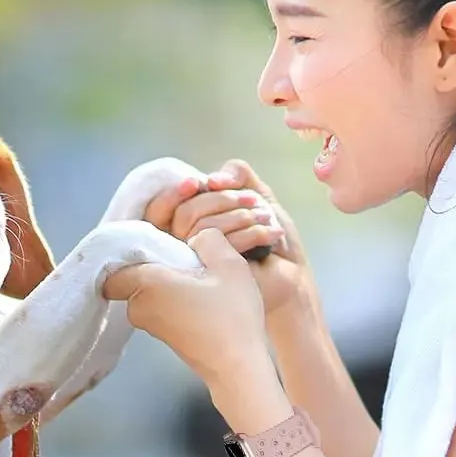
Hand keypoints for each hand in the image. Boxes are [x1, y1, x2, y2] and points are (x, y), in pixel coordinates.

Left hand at [101, 227, 272, 388]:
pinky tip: (202, 299)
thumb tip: (197, 237)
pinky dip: (174, 299)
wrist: (238, 368)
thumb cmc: (232, 317)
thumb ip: (208, 238)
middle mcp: (139, 306)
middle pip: (132, 276)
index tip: (150, 244)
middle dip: (153, 265)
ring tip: (200, 280)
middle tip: (185, 259)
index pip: (113, 264)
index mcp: (146, 283)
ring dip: (167, 283)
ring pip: (147, 293)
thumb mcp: (229, 264)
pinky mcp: (164, 337)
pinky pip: (159, 308)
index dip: (126, 250)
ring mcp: (151, 325)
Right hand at [143, 158, 314, 318]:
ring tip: (267, 218)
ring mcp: (197, 268)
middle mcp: (186, 248)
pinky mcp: (213, 281)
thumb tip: (210, 179)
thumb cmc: (271, 237)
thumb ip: (235, 175)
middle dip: (222, 199)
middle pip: (184, 213)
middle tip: (254, 201)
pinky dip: (251, 232)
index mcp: (189, 227)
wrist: (293, 274)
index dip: (177, 191)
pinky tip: (271, 234)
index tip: (206, 182)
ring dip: (240, 215)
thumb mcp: (256, 194)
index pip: (162, 208)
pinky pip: (219, 246)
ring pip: (201, 228)